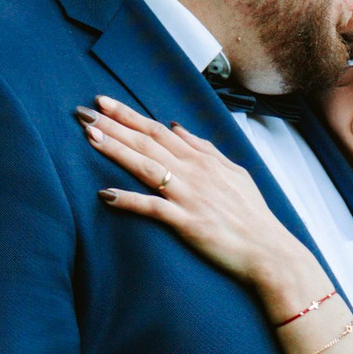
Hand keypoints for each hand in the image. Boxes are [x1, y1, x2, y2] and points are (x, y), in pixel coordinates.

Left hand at [80, 97, 306, 299]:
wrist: (269, 250)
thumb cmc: (252, 214)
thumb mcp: (233, 172)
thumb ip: (204, 148)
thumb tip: (177, 126)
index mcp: (202, 159)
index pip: (158, 129)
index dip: (128, 115)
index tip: (103, 103)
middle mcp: (194, 172)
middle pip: (146, 142)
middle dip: (113, 125)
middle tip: (83, 112)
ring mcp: (190, 197)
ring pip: (146, 167)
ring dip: (116, 150)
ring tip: (89, 136)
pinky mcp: (188, 223)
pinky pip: (153, 208)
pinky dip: (129, 200)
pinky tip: (106, 194)